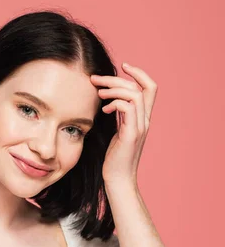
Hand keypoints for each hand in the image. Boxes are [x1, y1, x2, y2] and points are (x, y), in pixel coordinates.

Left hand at [90, 62, 157, 188]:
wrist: (118, 180)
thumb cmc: (114, 159)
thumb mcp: (117, 132)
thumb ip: (118, 116)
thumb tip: (107, 102)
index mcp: (143, 118)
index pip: (150, 88)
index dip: (139, 73)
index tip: (123, 66)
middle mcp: (145, 121)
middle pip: (140, 87)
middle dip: (116, 78)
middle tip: (96, 79)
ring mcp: (140, 128)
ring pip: (134, 94)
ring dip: (114, 89)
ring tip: (98, 93)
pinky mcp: (131, 135)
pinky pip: (127, 108)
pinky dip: (115, 103)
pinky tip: (103, 109)